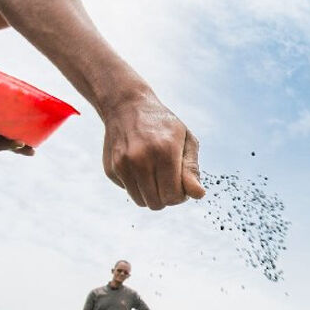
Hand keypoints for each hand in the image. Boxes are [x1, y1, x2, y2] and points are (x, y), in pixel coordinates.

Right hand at [101, 95, 203, 209]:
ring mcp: (122, 165)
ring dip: (151, 194)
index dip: (181, 195)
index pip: (173, 196)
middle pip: (157, 203)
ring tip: (154, 174)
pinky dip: (136, 185)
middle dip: (166, 197)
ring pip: (141, 202)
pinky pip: (128, 192)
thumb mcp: (185, 140)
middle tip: (168, 179)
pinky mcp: (111, 169)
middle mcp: (140, 159)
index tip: (181, 183)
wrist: (126, 106)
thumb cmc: (162, 125)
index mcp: (164, 151)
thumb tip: (198, 194)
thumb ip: (192, 169)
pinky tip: (138, 166)